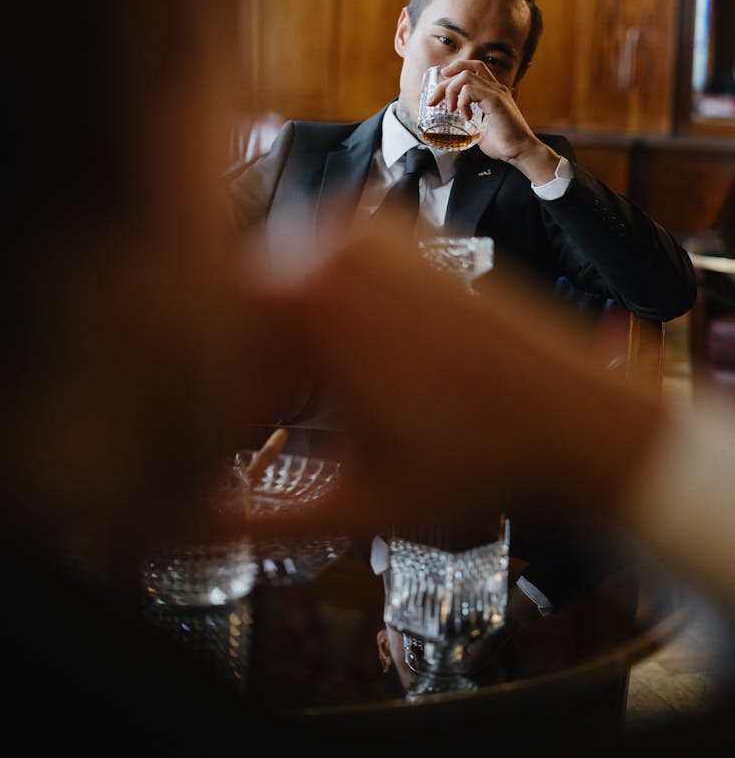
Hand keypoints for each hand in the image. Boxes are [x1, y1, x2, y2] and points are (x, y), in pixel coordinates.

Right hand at [221, 218, 665, 546]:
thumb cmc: (480, 458)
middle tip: (260, 433)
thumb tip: (181, 529)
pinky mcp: (400, 234)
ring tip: (308, 406)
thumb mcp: (357, 503)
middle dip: (239, 371)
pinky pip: (321, 265)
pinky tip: (346, 367)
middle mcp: (332, 240)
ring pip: (276, 284)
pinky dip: (316, 311)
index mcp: (308, 296)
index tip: (220, 451)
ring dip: (275, 343)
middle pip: (237, 307)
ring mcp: (370, 228)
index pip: (205, 340)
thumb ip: (253, 522)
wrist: (576, 418)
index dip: (206, 404)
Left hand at [430, 59, 560, 182]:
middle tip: (433, 101)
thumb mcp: (482, 130)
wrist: (521, 151)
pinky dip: (462, 102)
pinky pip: (470, 90)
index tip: (442, 81)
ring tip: (450, 110)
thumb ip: (472, 124)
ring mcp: (496, 92)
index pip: (474, 68)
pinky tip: (466, 117)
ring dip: (451, 91)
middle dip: (444, 83)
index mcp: (493, 92)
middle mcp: (495, 88)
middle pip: (466, 68)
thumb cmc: (505, 143)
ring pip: (465, 76)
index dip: (455, 69)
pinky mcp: (495, 100)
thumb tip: (459, 130)